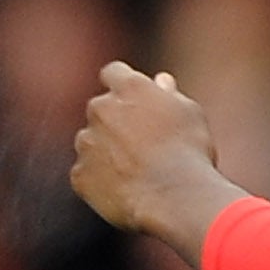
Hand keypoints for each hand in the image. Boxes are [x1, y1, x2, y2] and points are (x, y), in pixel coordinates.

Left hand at [73, 63, 242, 262]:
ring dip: (105, 150)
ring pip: (90, 141)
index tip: (134, 100)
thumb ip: (170, 95)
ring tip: (136, 172)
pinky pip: (87, 174)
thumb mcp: (190, 115)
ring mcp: (86, 142)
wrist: (175, 196)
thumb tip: (160, 81)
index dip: (123, 85)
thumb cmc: (190, 151)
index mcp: (129, 88)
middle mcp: (100, 109)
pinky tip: (127, 190)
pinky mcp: (79, 174)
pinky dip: (101, 180)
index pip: (114, 72)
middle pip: (100, 109)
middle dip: (114, 121)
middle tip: (143, 144)